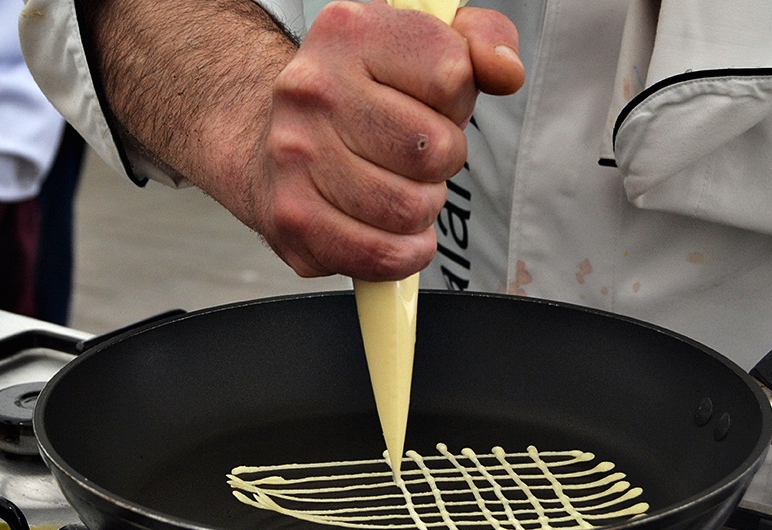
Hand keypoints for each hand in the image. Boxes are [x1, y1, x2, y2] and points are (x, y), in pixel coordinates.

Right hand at [250, 1, 523, 279]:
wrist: (266, 138)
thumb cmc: (357, 97)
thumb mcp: (420, 44)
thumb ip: (481, 39)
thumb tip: (505, 70)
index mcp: (349, 33)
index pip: (452, 76)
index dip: (456, 102)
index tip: (430, 105)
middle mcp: (313, 90)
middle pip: (435, 149)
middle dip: (441, 162)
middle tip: (413, 156)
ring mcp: (295, 157)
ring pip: (410, 208)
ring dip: (421, 209)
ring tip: (396, 189)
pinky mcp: (292, 218)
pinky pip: (380, 255)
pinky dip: (402, 253)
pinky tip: (392, 233)